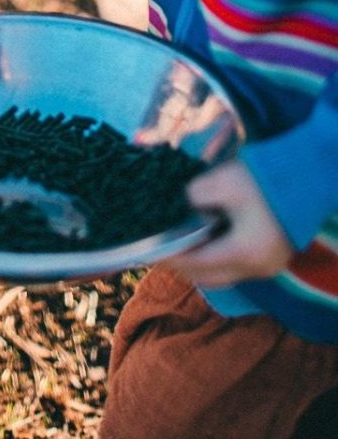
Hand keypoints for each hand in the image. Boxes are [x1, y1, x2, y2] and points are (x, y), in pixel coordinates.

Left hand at [163, 160, 293, 286]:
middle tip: (161, 249)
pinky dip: (217, 257)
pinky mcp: (273, 257)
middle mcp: (256, 269)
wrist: (306, 177)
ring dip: (201, 263)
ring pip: (224, 275)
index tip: (147, 249)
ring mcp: (268, 266)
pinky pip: (237, 266)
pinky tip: (206, 239)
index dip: (170, 257)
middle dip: (183, 265)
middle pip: (209, 277)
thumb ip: (194, 196)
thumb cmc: (263, 181)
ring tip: (181, 243)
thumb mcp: (222, 182)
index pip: (196, 264)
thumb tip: (181, 206)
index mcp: (243, 254)